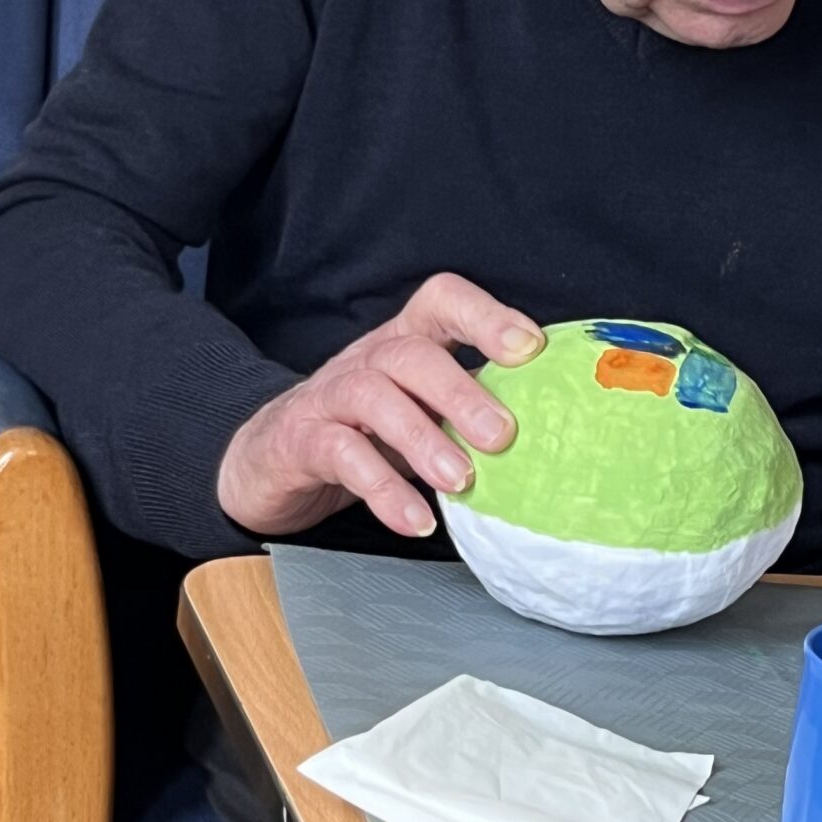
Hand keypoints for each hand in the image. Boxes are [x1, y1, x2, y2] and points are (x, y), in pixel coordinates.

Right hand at [217, 274, 544, 538]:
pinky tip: (414, 519)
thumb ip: (470, 413)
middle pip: (412, 352)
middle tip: (503, 436)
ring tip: (460, 480)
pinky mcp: (302, 441)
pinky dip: (382, 490)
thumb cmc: (362, 435)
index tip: (531, 350)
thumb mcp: (420, 414)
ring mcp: (329, 397)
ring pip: (374, 396)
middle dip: (461, 391)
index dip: (486, 316)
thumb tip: (554, 432)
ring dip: (422, 438)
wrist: (266, 462)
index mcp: (404, 343)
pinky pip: (341, 457)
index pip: (442, 301)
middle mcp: (367, 360)